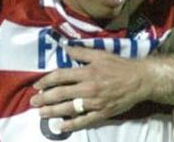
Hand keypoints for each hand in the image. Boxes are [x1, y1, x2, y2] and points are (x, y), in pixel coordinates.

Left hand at [30, 45, 152, 131]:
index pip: (60, 76)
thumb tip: (64, 46)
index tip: (37, 85)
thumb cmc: (119, 65)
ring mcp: (94, 102)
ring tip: (41, 113)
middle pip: (61, 94)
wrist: (139, 80)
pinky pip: (83, 121)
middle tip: (33, 102)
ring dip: (52, 112)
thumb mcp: (100, 54)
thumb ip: (81, 51)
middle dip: (44, 98)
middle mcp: (88, 88)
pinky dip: (70, 125)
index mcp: (87, 72)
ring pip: (69, 108)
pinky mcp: (102, 113)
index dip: (46, 80)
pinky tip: (60, 127)